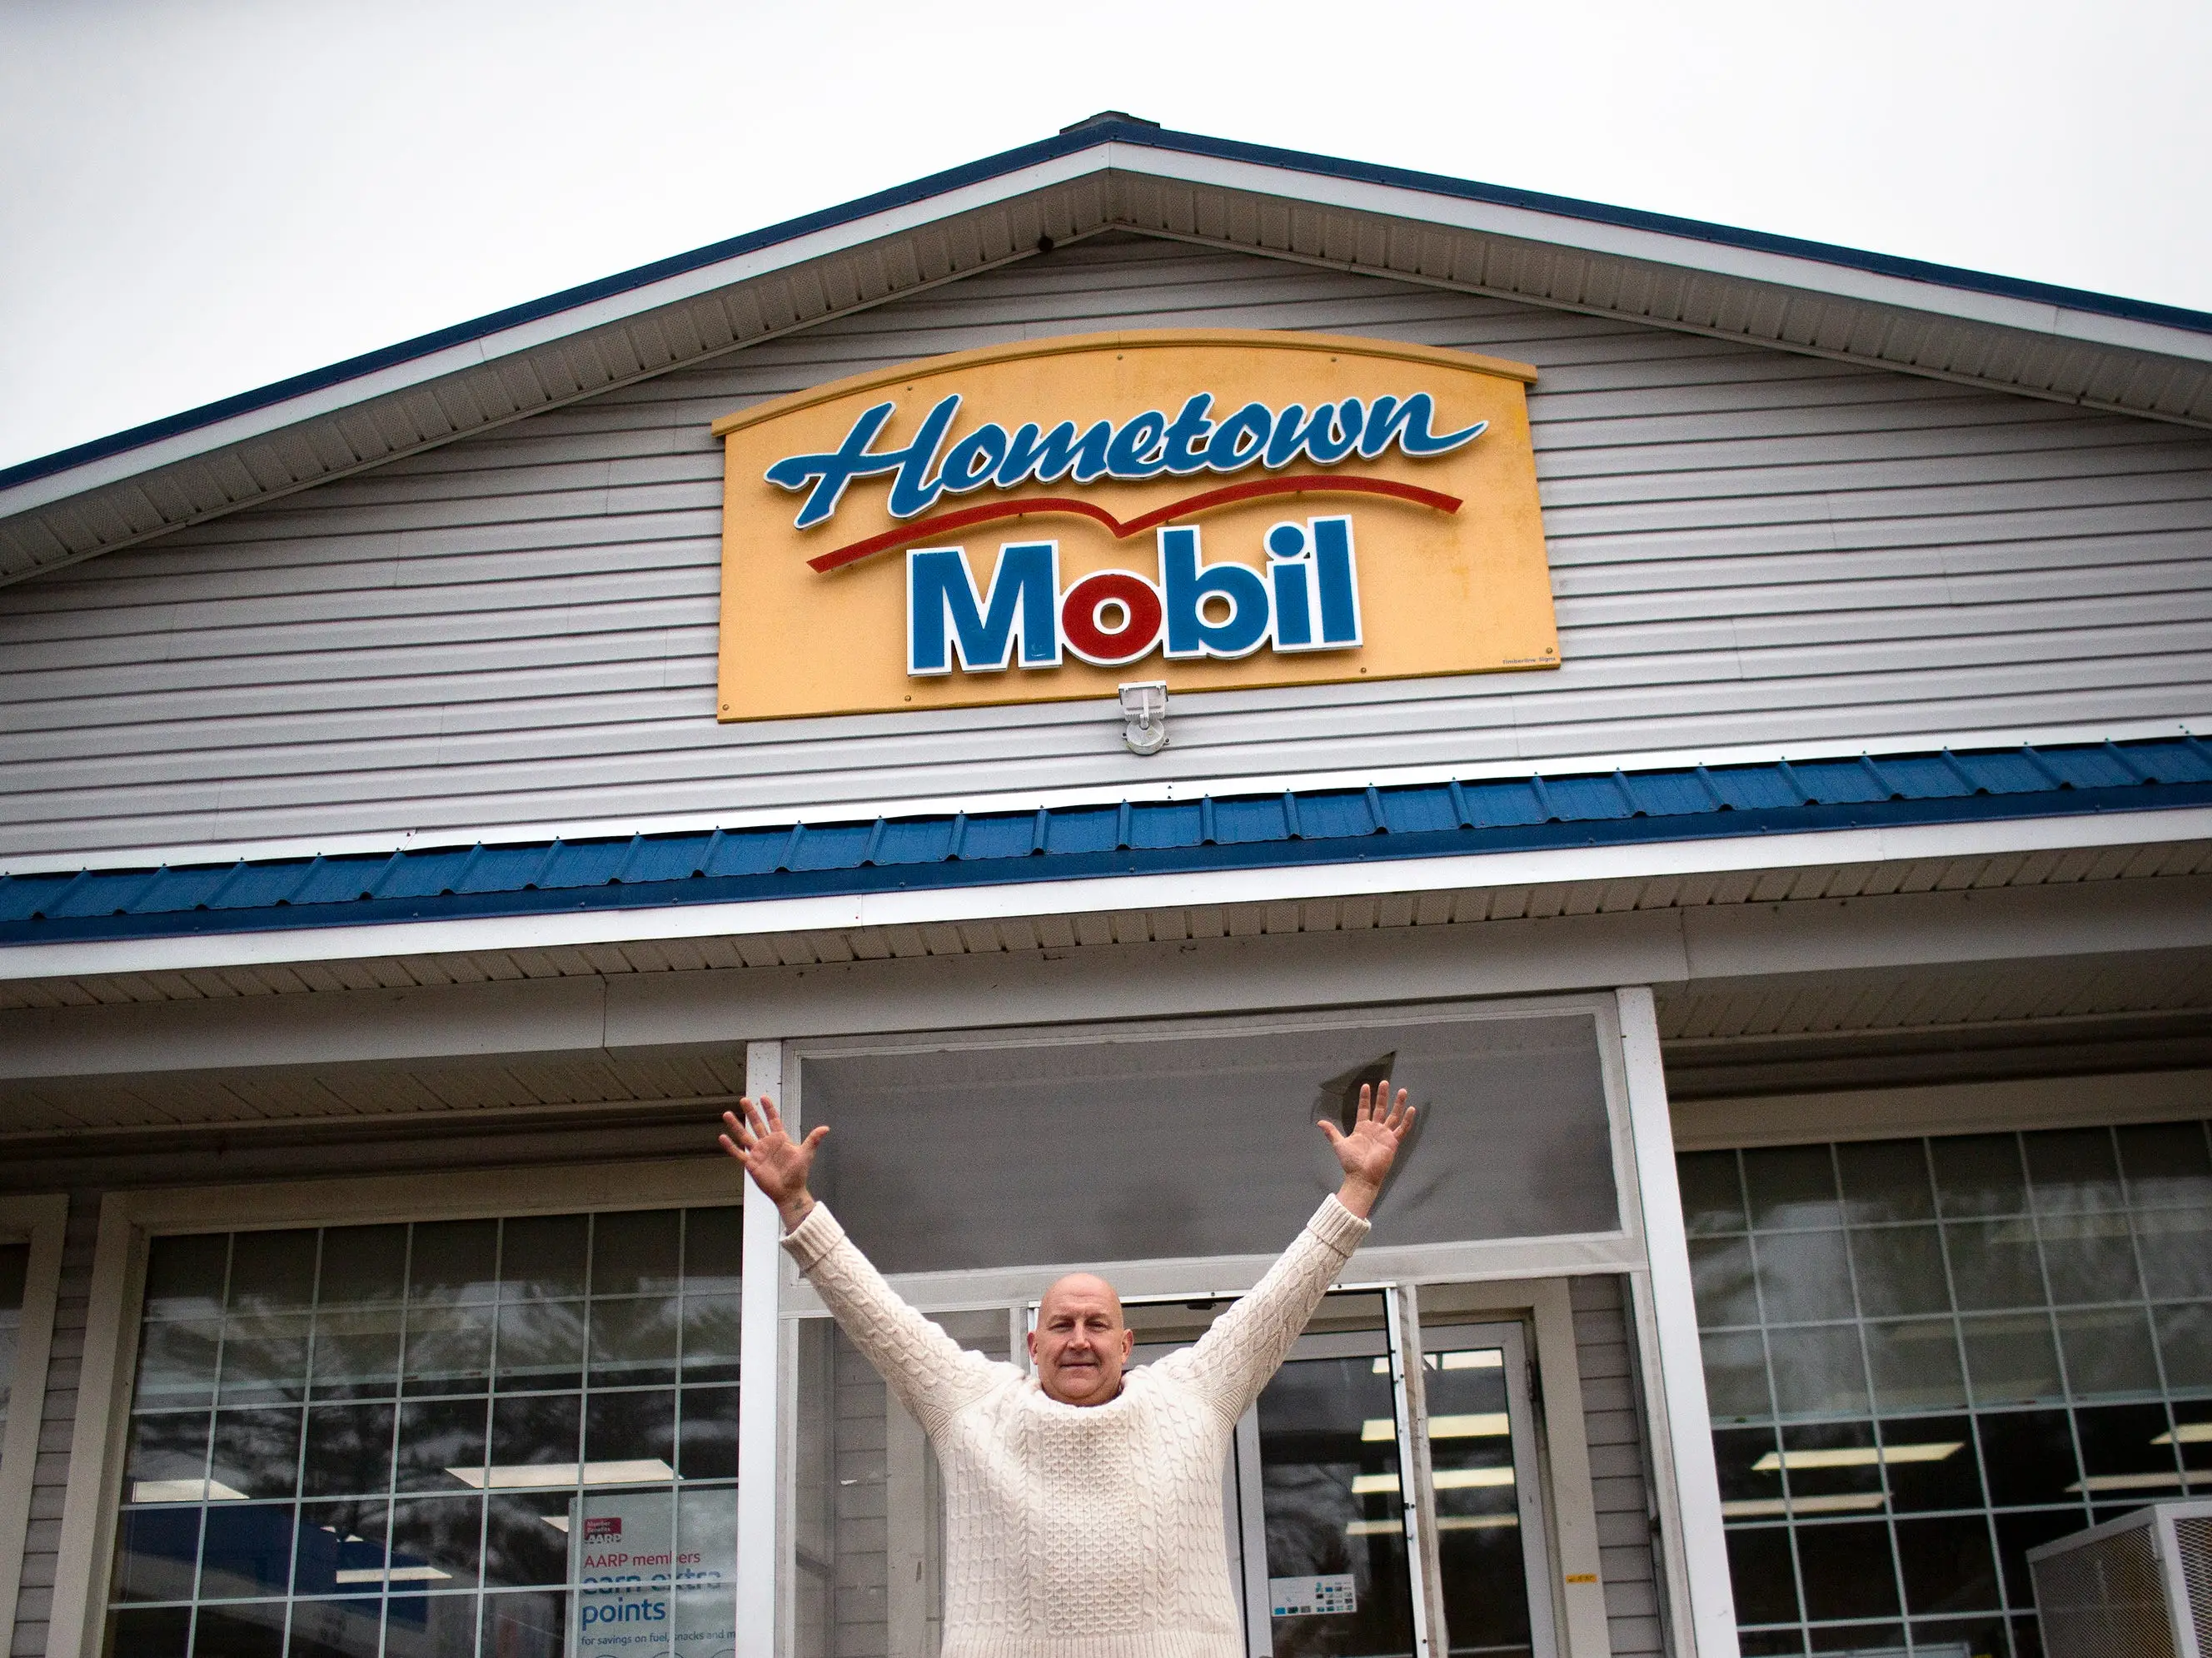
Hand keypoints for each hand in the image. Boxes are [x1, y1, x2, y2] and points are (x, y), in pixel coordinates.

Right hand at [718, 1096, 826, 1227]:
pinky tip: (722, 1137)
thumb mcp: (806, 1154)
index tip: (763, 1097)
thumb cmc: (798, 1173)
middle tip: (744, 1100)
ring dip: (736, 1125)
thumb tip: (826, 1128)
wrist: (790, 1191)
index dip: (769, 1109)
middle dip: (751, 1112)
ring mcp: (758, 1153)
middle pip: (757, 1124)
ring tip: (727, 1114)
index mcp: (780, 1139)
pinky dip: (730, 1146)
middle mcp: (767, 1144)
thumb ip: (813, 1139)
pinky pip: (738, 1153)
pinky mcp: (751, 1164)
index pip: (773, 1120)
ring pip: (744, 1136)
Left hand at [1319, 1080, 1413, 1218]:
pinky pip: (1402, 1129)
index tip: (1366, 1086)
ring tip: (1403, 1090)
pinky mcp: (1393, 1142)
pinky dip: (1408, 1120)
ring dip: (1398, 1104)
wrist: (1361, 1176)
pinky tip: (1412, 1109)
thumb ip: (1331, 1132)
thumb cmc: (1351, 1161)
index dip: (1365, 1098)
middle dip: (1382, 1096)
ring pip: (1393, 1115)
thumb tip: (1319, 1122)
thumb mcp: (1339, 1144)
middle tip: (1385, 1082)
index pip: (1364, 1109)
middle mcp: (1375, 1128)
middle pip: (1380, 1108)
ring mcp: (1385, 1134)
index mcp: (1362, 1128)